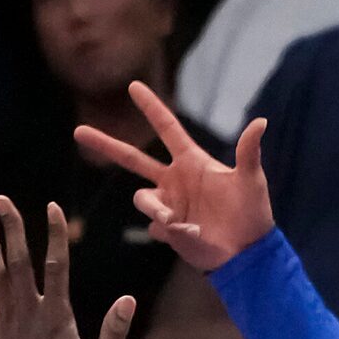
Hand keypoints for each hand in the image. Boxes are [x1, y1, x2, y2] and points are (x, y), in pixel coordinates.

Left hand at [0, 196, 134, 338]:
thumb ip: (114, 333)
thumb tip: (128, 300)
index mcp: (57, 319)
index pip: (56, 266)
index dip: (54, 234)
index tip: (51, 207)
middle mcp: (29, 317)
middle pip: (17, 263)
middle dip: (10, 228)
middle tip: (2, 200)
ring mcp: (8, 329)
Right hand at [75, 83, 276, 273]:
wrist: (247, 252)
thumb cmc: (252, 212)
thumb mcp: (251, 179)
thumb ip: (248, 151)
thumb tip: (261, 122)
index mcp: (191, 162)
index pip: (166, 128)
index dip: (150, 107)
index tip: (133, 86)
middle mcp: (174, 180)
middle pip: (132, 159)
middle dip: (106, 145)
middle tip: (78, 130)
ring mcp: (169, 204)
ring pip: (142, 198)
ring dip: (157, 207)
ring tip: (179, 222)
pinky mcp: (168, 229)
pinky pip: (156, 225)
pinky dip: (171, 231)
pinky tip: (190, 235)